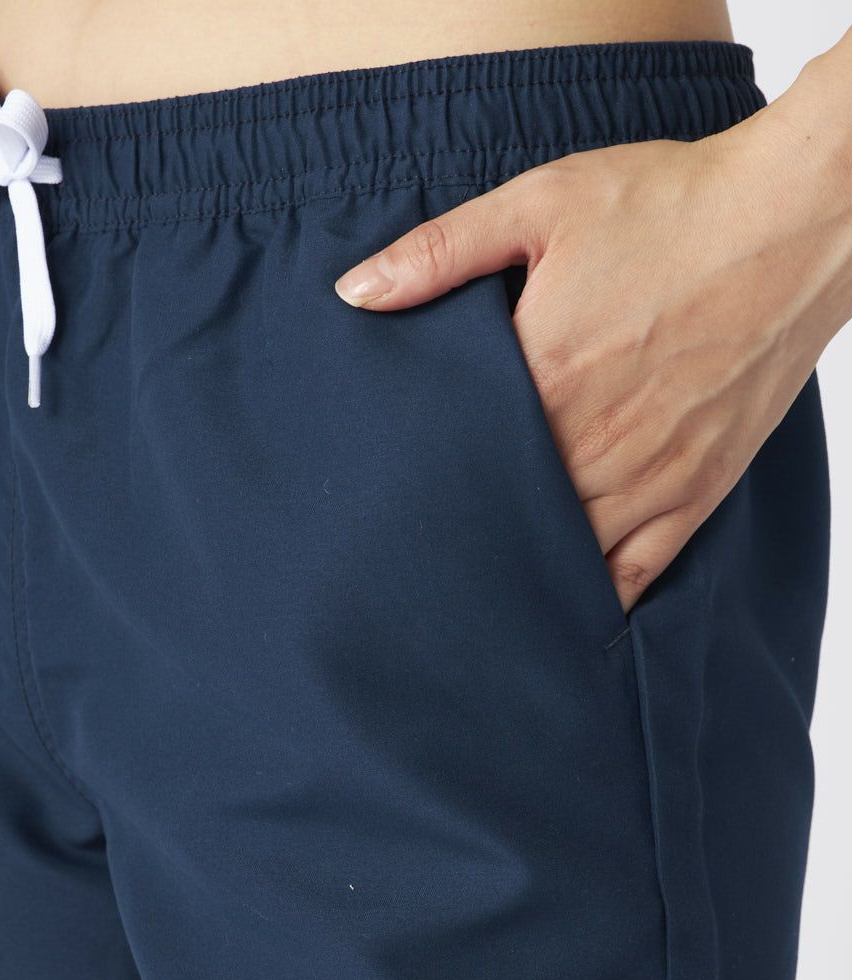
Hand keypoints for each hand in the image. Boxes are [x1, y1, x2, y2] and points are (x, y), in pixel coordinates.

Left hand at [334, 79, 851, 611]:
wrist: (797, 219)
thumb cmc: (670, 205)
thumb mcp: (540, 202)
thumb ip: (438, 253)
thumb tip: (352, 293)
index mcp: (544, 378)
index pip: (455, 460)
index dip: (417, 484)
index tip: (385, 500)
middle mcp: (594, 444)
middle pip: (505, 518)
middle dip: (460, 534)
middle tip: (417, 556)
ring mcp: (651, 477)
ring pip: (564, 556)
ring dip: (518, 570)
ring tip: (472, 590)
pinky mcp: (698, 490)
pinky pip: (637, 572)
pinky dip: (596, 596)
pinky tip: (562, 608)